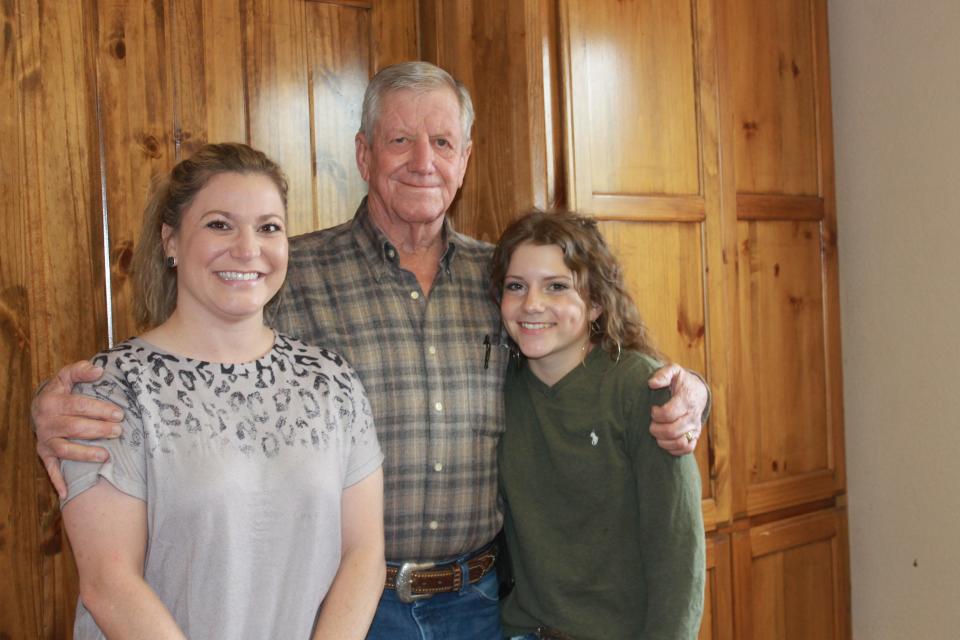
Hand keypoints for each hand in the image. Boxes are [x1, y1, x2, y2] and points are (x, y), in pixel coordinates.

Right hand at [31, 361, 123, 496]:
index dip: (99, 409)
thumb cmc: (61, 392)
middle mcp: (47, 422)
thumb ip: (80, 371)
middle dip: (99, 430)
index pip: (78, 405)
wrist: (38, 408)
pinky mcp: (44, 454)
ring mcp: (46, 440)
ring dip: (85, 454)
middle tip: (119, 431)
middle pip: (75, 428)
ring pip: (66, 449)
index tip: (119, 413)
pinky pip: (50, 469)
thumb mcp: (66, 377)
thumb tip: (99, 370)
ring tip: (106, 456)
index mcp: (53, 402)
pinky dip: (58, 481)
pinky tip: (68, 493)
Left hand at [648, 363, 707, 455]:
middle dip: (656, 429)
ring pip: (679, 443)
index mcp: (686, 399)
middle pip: (672, 431)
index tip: (653, 409)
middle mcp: (692, 415)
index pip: (668, 413)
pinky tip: (664, 440)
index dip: (656, 414)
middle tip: (651, 423)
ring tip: (657, 432)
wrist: (697, 391)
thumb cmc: (680, 381)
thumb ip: (662, 374)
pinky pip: (687, 449)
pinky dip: (673, 448)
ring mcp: (695, 427)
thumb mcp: (673, 371)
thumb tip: (652, 383)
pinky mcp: (695, 436)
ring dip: (663, 441)